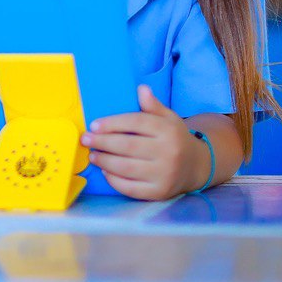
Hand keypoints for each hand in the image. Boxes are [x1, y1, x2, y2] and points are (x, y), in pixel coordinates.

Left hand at [81, 84, 204, 200]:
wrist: (195, 166)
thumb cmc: (174, 138)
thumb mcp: (168, 118)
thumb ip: (153, 105)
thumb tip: (141, 88)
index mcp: (168, 130)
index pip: (136, 123)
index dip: (112, 123)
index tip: (94, 125)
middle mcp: (168, 153)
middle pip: (127, 146)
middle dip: (102, 142)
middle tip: (85, 139)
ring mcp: (164, 175)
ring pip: (126, 168)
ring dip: (104, 161)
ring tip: (92, 155)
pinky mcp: (158, 193)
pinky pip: (130, 188)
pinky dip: (114, 180)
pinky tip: (105, 171)